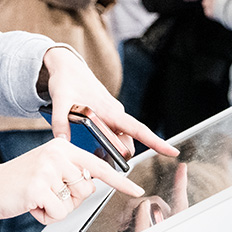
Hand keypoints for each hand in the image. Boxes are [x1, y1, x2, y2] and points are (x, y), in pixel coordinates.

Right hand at [0, 137, 143, 224]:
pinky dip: (45, 217)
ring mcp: (47, 170)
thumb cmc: (20, 182)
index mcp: (62, 147)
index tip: (136, 188)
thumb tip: (91, 186)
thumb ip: (71, 173)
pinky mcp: (38, 188)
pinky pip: (58, 214)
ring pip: (73, 204)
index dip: (119, 180)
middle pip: (86, 190)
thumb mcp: (47, 168)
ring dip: (57, 209)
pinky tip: (31, 205)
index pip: (97, 165)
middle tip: (47, 194)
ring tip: (37, 198)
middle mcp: (57, 154)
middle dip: (70, 200)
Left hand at [40, 46, 177, 158]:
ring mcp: (111, 114)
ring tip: (92, 157)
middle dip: (121, 157)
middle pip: (128, 142)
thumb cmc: (66, 80)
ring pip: (120, 139)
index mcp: (110, 110)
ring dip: (112, 151)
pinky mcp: (105, 115)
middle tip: (101, 166)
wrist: (66, 66)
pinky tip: (90, 146)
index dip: (156, 142)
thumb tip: (62, 142)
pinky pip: (112, 133)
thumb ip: (60, 123)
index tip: (172, 152)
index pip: (138, 129)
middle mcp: (115, 113)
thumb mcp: (60, 101)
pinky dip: (106, 143)